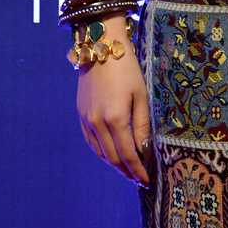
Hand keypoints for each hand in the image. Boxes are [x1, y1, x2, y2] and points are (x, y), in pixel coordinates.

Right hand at [76, 17, 152, 187]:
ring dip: (114, 164)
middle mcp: (98, 124)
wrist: (100, 47)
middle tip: (138, 179)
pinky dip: (101, 153)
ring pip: (100, 152)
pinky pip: (91, 142)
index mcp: (116, 119)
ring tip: (127, 170)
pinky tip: (110, 155)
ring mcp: (87, 120)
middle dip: (127, 171)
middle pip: (113, 157)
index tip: (146, 180)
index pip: (128, 154)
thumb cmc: (126, 67)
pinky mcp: (81, 114)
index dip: (137, 170)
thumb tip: (144, 149)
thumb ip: (142, 124)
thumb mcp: (141, 94)